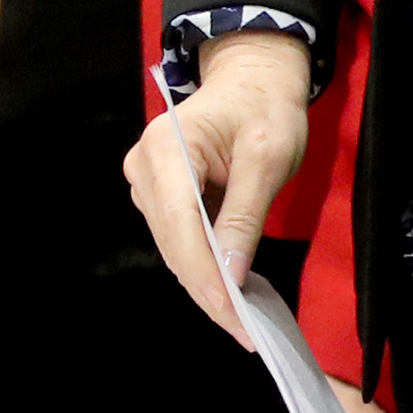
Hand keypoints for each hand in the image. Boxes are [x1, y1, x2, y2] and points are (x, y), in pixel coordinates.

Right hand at [122, 31, 312, 345]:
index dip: (204, 272)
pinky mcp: (158, 195)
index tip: (233, 313)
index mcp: (167, 147)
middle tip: (247, 333)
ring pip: (173, 248)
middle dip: (208, 290)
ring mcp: (147, 182)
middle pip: (172, 243)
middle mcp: (144, 167)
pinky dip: (204, 267)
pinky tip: (231, 289)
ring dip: (205, 284)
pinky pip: (179, 240)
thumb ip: (245, 215)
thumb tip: (231, 274)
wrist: (251, 79)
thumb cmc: (265, 108)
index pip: (180, 222)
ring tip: (244, 321)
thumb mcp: (268, 157)